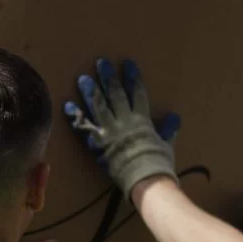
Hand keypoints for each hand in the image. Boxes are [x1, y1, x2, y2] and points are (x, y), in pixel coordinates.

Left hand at [65, 58, 179, 198]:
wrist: (145, 179)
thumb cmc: (158, 163)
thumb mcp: (166, 144)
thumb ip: (168, 129)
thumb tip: (175, 117)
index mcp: (142, 120)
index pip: (137, 93)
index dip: (132, 78)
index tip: (127, 63)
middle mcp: (124, 121)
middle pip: (115, 95)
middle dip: (108, 78)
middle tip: (100, 62)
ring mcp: (110, 131)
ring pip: (98, 107)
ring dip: (90, 91)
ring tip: (83, 78)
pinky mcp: (98, 144)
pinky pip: (84, 128)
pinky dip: (75, 117)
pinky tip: (67, 105)